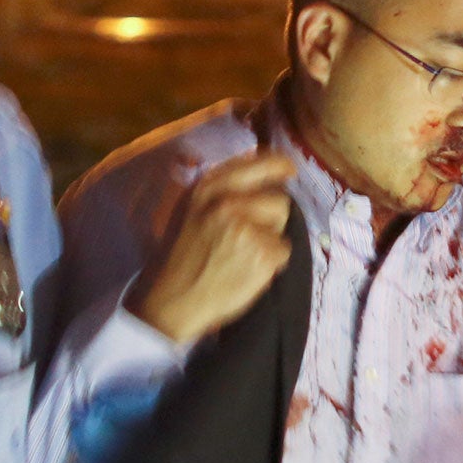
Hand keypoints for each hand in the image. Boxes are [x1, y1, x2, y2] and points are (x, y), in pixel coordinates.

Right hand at [131, 149, 296, 344]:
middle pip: (279, 197)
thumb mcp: (192, 208)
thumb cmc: (181, 256)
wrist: (173, 300)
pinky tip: (246, 270)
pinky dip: (271, 263)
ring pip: (283, 226)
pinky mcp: (262, 254)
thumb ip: (223, 188)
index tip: (289, 171)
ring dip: (270, 240)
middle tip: (250, 235)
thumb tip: (263, 170)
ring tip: (243, 254)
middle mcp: (228, 202)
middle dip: (272, 216)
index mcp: (209, 186)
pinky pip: (283, 251)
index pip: (260, 163)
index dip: (279, 166)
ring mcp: (247, 228)